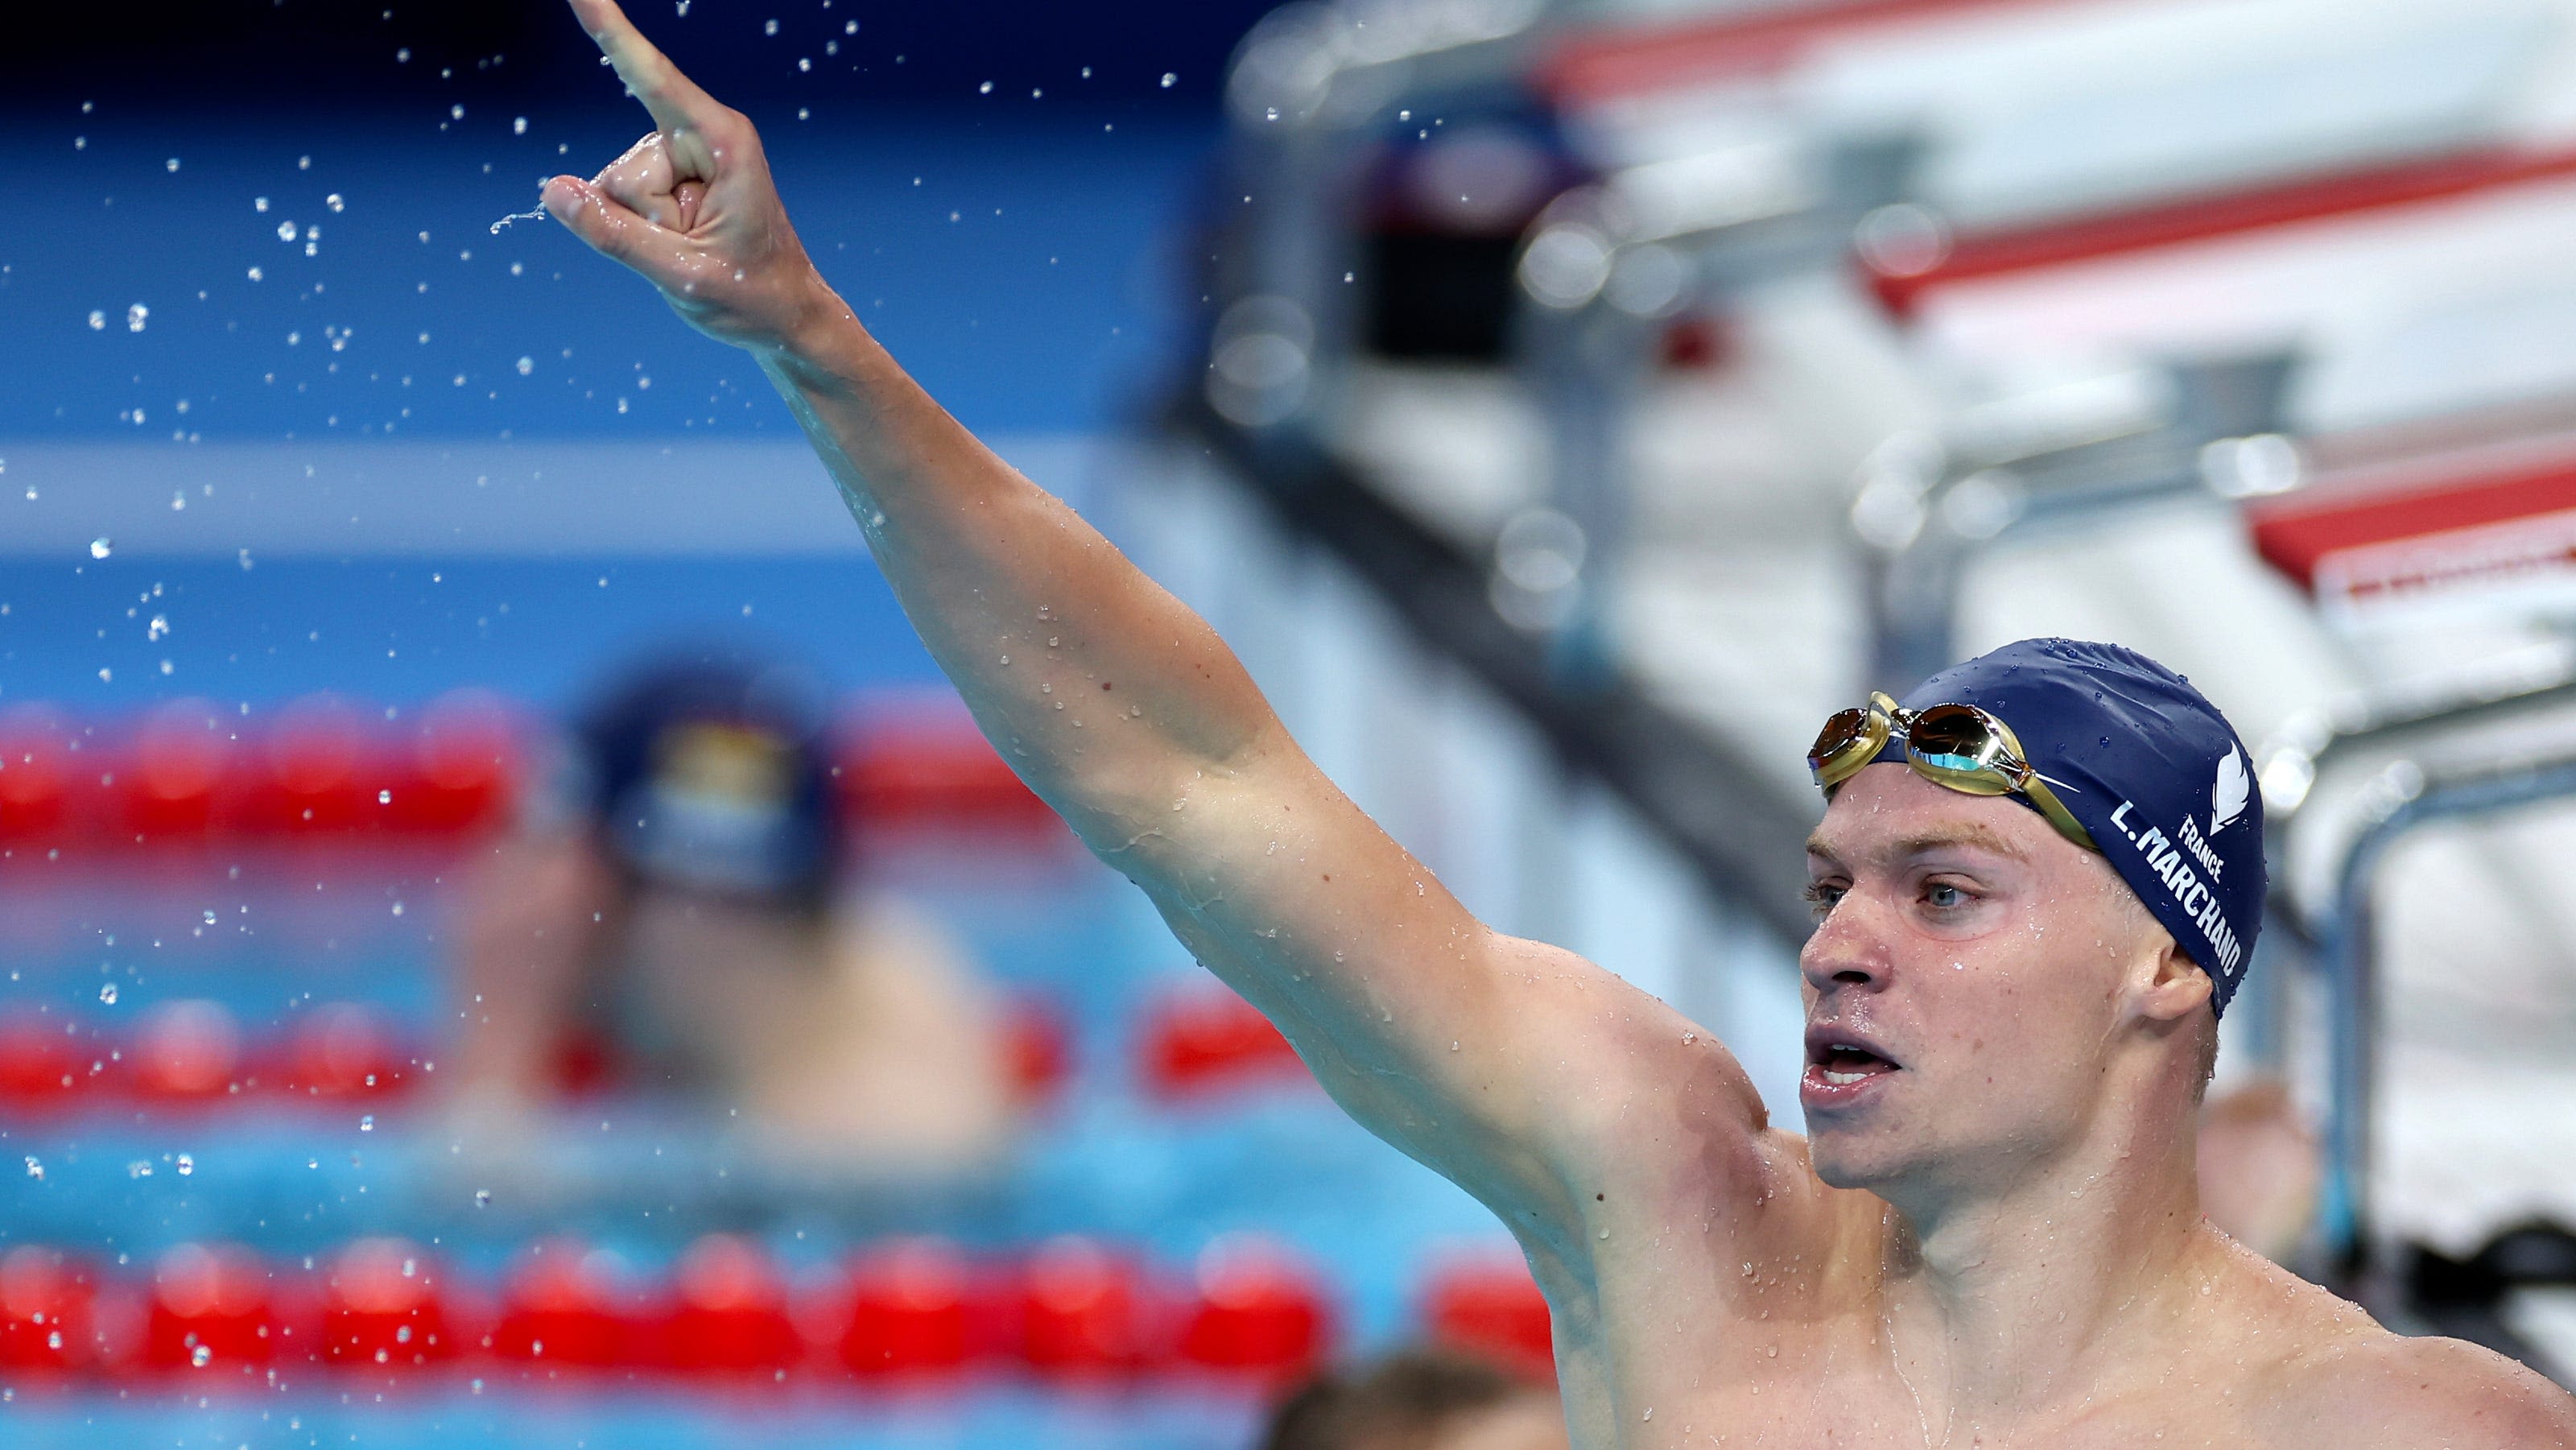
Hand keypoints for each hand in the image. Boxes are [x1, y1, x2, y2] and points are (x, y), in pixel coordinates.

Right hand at [544, 0, 842, 350]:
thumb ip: (614, 235)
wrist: (785, 317)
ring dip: (647, 229)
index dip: (612, 32)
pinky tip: (685, 245)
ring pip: (617, 188)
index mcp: (723, 141)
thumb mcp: (682, 275)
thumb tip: (552, 192)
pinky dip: (643, 231)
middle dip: (646, 219)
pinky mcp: (668, 176)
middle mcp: (701, 135)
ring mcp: (681, 155)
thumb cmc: (752, 296)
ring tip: (698, 249)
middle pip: (625, 170)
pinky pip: (620, 200)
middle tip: (699, 250)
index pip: (652, 78)